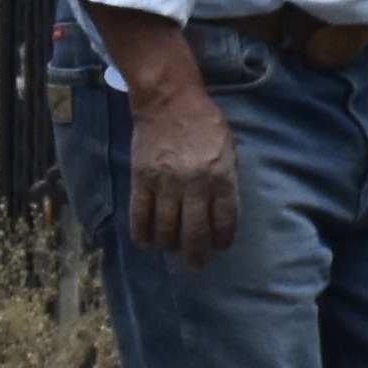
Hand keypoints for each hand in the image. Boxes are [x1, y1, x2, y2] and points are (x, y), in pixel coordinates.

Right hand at [126, 72, 242, 263]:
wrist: (169, 101)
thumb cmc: (205, 123)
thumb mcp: (228, 150)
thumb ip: (225, 181)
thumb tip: (218, 212)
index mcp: (221, 177)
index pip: (224, 221)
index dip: (222, 240)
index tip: (219, 246)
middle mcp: (194, 184)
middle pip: (194, 233)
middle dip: (196, 255)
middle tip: (195, 266)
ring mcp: (165, 184)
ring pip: (166, 228)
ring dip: (169, 246)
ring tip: (171, 251)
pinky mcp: (141, 180)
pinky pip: (140, 215)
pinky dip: (143, 234)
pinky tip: (147, 243)